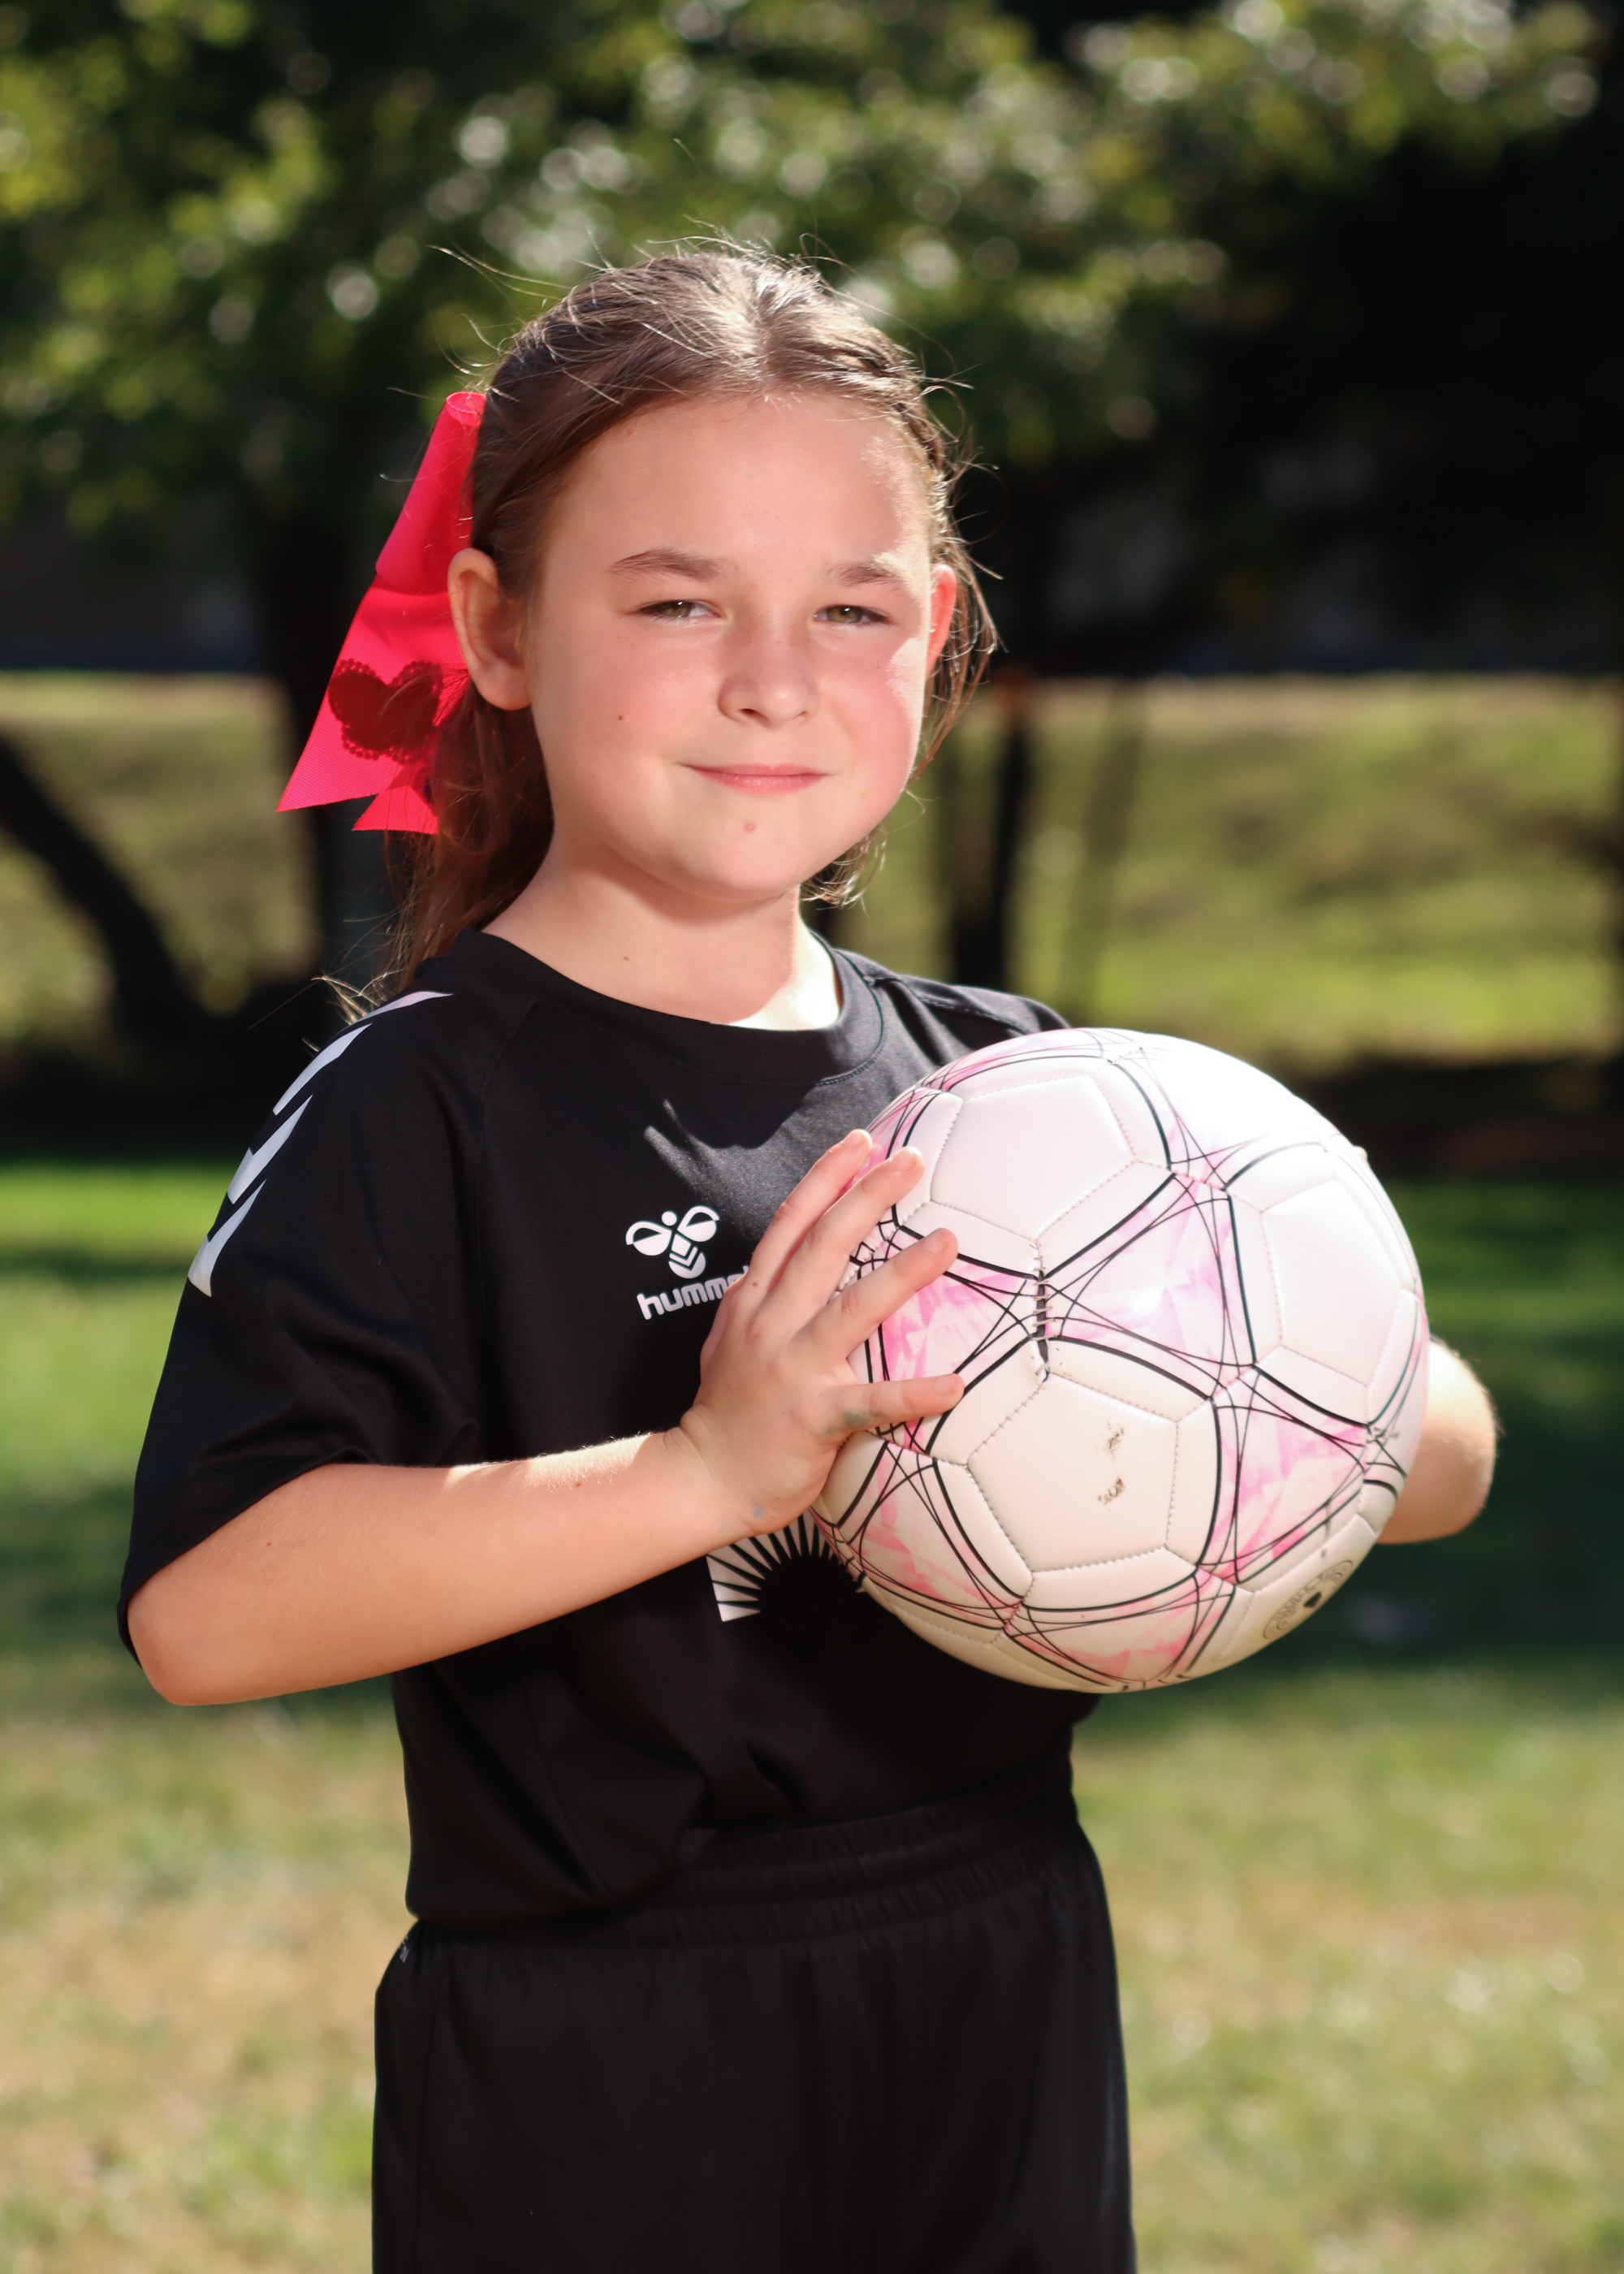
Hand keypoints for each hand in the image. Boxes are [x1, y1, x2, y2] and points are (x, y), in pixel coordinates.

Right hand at [674, 1129, 962, 1540]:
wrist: (703, 1477)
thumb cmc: (729, 1408)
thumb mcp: (733, 1335)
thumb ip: (765, 1296)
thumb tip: (797, 1260)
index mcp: (754, 1300)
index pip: (791, 1224)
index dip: (826, 1179)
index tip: (862, 1142)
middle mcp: (771, 1323)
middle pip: (822, 1246)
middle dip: (867, 1198)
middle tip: (911, 1162)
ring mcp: (790, 1369)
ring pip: (851, 1309)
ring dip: (901, 1272)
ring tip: (947, 1241)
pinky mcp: (812, 1418)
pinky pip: (870, 1402)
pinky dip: (912, 1394)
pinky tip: (955, 1385)